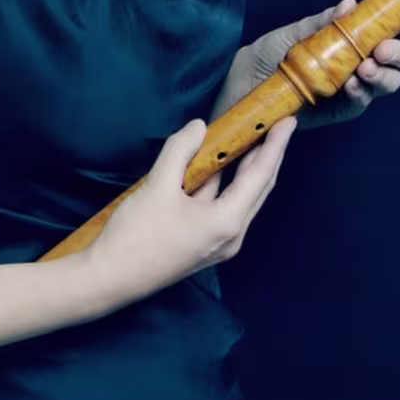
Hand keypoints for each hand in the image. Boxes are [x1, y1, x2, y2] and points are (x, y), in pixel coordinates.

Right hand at [86, 116, 297, 302]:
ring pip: (239, 197)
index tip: (288, 120)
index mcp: (227, 222)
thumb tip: (199, 127)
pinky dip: (223, 181)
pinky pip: (221, 205)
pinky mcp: (202, 242)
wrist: (110, 278)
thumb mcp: (157, 186)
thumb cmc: (136, 234)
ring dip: (244, 167)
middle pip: (257, 188)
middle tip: (275, 124)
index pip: (259, 175)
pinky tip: (216, 163)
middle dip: (267, 155)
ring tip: (250, 136)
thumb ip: (181, 151)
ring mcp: (217, 242)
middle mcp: (230, 235)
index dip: (275, 145)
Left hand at [211, 0, 399, 130]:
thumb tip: (350, 4)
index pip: (388, 28)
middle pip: (398, 58)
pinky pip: (362, 101)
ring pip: (387, 81)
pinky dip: (362, 90)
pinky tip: (353, 81)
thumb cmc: (267, 54)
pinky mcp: (342, 108)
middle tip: (384, 48)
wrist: (242, 85)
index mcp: (351, 37)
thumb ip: (323, 23)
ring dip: (384, 73)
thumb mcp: (292, 33)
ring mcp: (353, 86)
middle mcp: (358, 60)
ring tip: (366, 66)